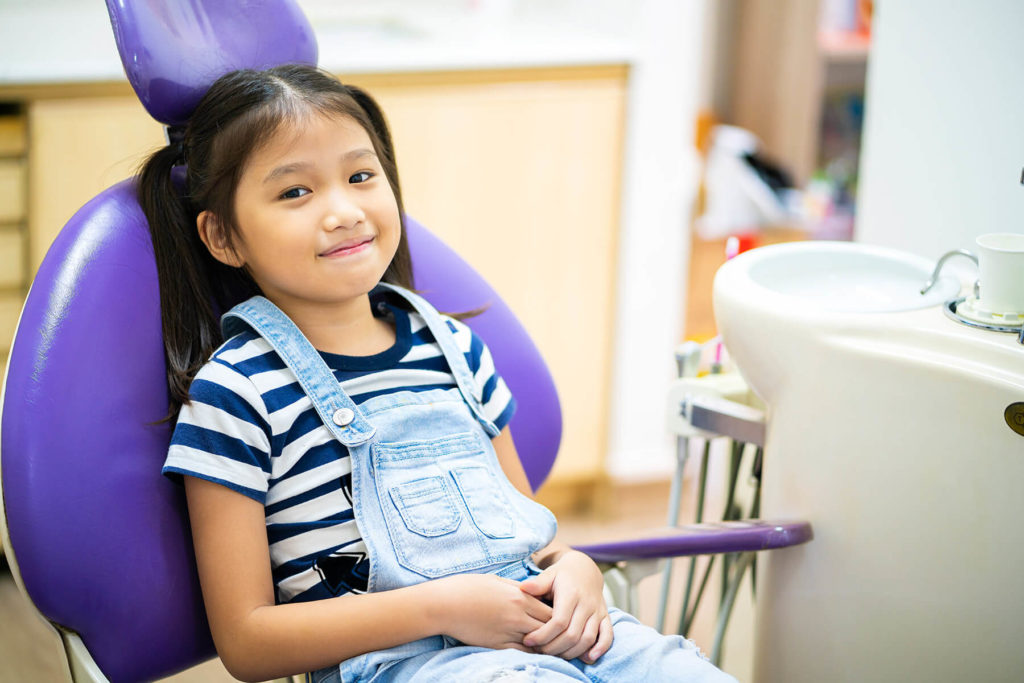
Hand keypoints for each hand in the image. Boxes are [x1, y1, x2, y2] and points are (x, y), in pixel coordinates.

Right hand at [431, 573, 553, 650]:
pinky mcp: (496, 645)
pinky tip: (534, 652)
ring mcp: (507, 632)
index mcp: (519, 596)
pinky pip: (521, 653)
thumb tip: (531, 592)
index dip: (559, 615)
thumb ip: (517, 588)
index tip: (561, 617)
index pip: (551, 609)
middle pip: (548, 627)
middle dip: (556, 631)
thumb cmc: (468, 587)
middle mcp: (517, 615)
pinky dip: (530, 652)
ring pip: (538, 643)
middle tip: (561, 635)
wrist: (445, 603)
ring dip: (545, 644)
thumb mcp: (497, 581)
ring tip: (552, 645)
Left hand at [519, 551, 612, 663]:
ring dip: (571, 652)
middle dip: (554, 648)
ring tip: (555, 656)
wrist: (585, 569)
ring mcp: (597, 611)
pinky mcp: (605, 617)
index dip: (543, 635)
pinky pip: (607, 635)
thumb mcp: (549, 574)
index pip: (559, 621)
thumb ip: (538, 583)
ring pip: (588, 638)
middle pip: (572, 634)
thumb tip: (523, 588)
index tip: (528, 641)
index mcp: (571, 594)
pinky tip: (588, 658)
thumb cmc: (562, 575)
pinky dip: (601, 648)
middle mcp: (586, 604)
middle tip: (538, 651)